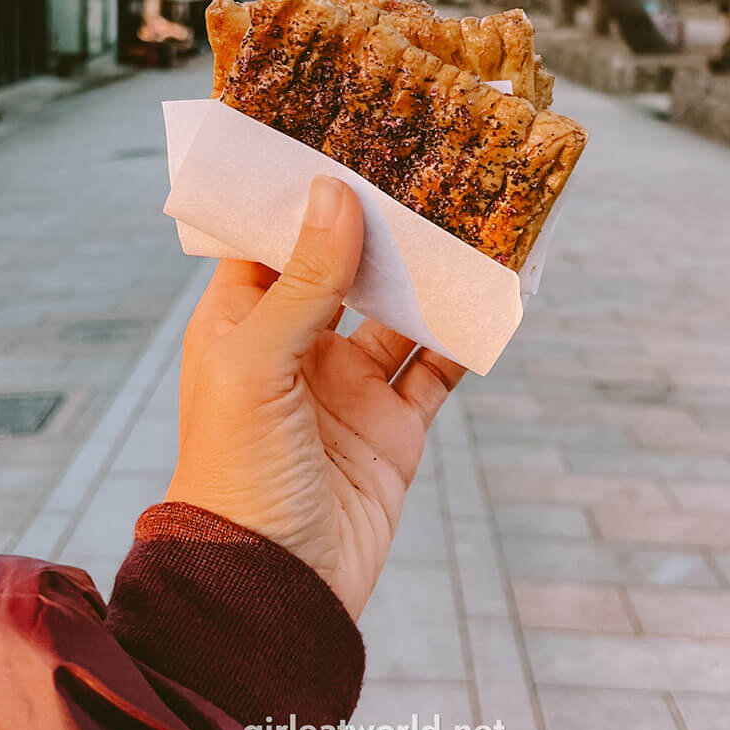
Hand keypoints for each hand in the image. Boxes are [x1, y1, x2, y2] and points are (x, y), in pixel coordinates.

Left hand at [165, 175, 464, 619]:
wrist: (271, 593)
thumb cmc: (235, 476)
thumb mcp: (257, 365)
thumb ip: (302, 281)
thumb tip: (334, 194)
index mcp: (242, 321)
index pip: (269, 238)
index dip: (300, 192)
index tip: (343, 136)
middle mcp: (296, 344)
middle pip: (343, 265)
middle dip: (381, 223)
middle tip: (426, 164)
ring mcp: (348, 385)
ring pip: (399, 310)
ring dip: (431, 272)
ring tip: (471, 216)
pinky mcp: (394, 427)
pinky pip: (436, 367)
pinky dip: (466, 334)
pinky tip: (494, 295)